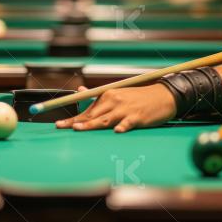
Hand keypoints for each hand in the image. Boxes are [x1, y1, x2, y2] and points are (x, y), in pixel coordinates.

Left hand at [55, 84, 175, 132]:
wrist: (163, 96)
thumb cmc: (139, 97)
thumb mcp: (118, 93)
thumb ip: (98, 96)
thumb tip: (80, 90)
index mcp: (107, 95)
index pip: (86, 110)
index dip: (72, 118)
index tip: (58, 125)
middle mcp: (114, 101)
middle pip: (92, 115)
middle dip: (76, 123)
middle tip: (61, 128)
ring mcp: (126, 110)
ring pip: (105, 120)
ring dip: (91, 124)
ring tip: (79, 129)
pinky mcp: (138, 117)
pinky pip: (127, 122)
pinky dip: (122, 126)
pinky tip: (117, 131)